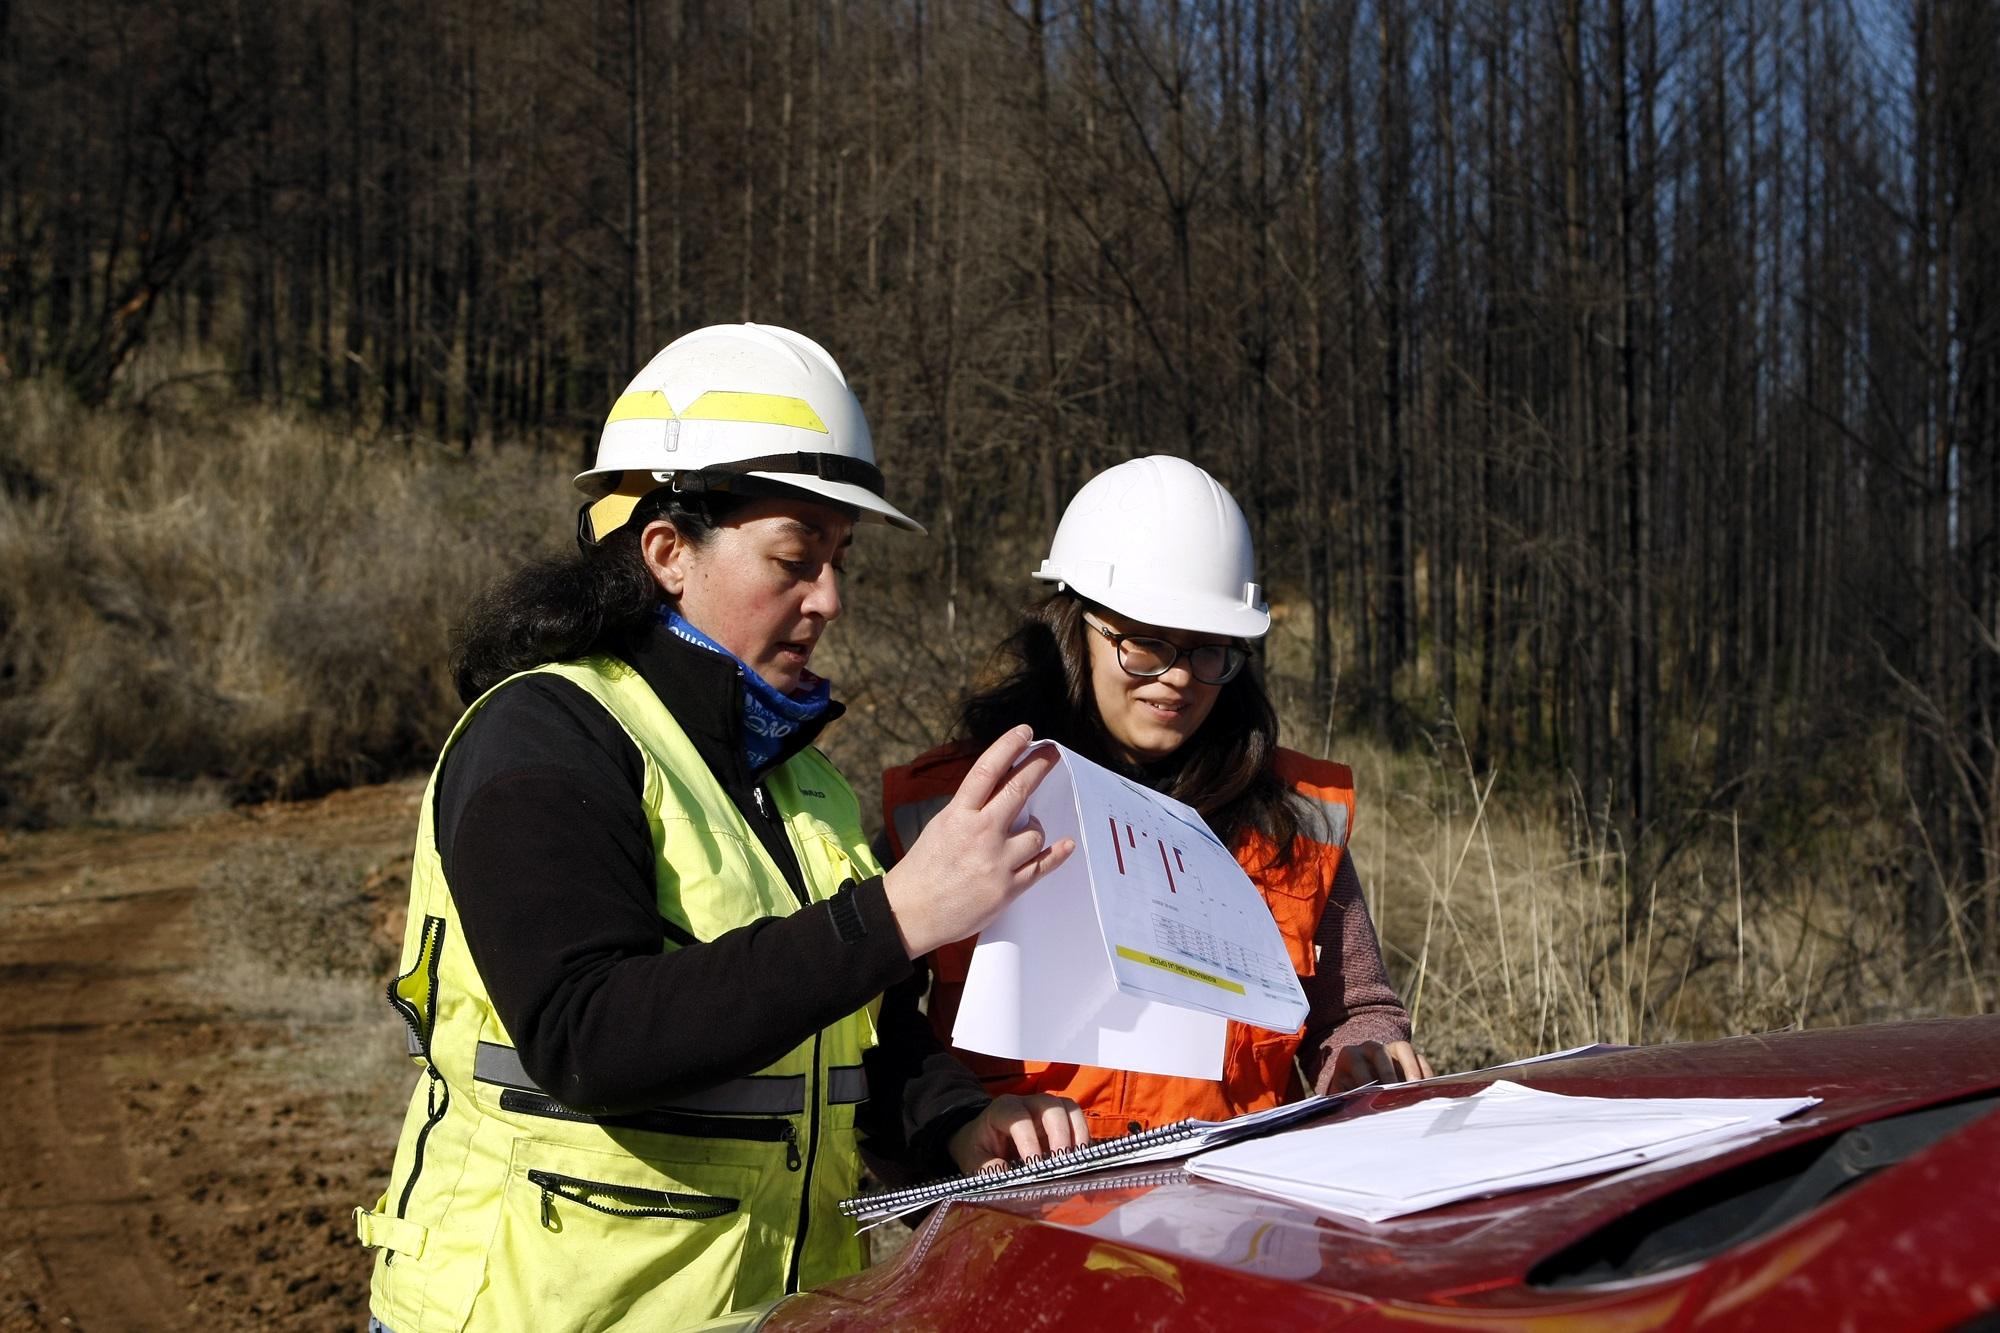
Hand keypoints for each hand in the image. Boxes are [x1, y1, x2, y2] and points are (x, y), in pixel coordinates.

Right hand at [882, 726, 1076, 957]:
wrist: (910, 913)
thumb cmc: (924, 868)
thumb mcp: (941, 826)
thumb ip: (970, 809)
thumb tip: (1001, 788)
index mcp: (958, 815)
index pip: (986, 770)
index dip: (1008, 747)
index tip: (1025, 732)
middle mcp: (979, 834)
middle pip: (1018, 791)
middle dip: (1038, 767)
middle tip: (1052, 753)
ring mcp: (996, 862)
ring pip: (1035, 832)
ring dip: (1035, 828)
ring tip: (1026, 831)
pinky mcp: (1007, 889)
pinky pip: (1042, 866)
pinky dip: (1057, 854)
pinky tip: (1066, 844)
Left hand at [947, 1093, 1091, 1174]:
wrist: (984, 1140)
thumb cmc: (978, 1147)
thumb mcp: (972, 1159)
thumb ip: (986, 1169)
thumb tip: (1007, 1177)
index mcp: (1003, 1110)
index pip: (1018, 1118)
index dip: (1028, 1140)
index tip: (1033, 1167)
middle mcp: (1028, 1104)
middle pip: (1051, 1107)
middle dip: (1060, 1135)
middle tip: (1060, 1164)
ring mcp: (1047, 1111)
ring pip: (1070, 1110)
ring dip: (1078, 1135)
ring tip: (1076, 1163)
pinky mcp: (1061, 1122)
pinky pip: (1078, 1123)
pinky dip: (1083, 1142)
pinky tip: (1081, 1164)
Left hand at [1315, 1039, 1433, 1093]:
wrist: (1359, 1075)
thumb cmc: (1350, 1089)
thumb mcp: (1342, 1092)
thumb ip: (1344, 1100)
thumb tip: (1348, 1114)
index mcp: (1350, 1056)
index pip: (1357, 1064)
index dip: (1365, 1080)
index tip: (1372, 1098)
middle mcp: (1370, 1047)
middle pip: (1380, 1052)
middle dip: (1388, 1072)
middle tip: (1395, 1091)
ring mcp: (1391, 1047)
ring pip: (1403, 1048)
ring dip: (1410, 1067)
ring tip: (1415, 1087)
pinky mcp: (1408, 1054)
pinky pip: (1418, 1056)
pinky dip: (1424, 1071)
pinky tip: (1428, 1087)